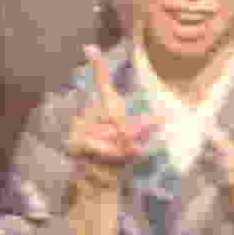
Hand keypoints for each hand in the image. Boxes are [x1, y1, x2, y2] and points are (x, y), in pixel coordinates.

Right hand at [65, 45, 155, 195]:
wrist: (99, 187)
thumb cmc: (117, 163)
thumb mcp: (134, 146)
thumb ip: (143, 131)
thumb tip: (160, 118)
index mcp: (103, 112)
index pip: (102, 85)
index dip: (97, 66)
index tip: (90, 47)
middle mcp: (88, 116)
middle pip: (115, 115)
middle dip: (129, 133)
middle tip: (131, 150)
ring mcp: (78, 129)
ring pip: (108, 132)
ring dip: (118, 149)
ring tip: (115, 158)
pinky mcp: (73, 143)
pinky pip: (95, 143)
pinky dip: (106, 154)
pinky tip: (105, 160)